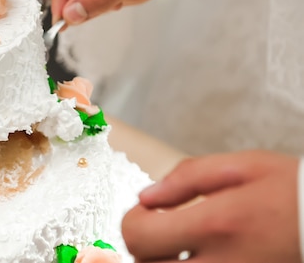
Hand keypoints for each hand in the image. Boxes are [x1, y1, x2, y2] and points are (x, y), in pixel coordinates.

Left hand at [122, 150, 300, 262]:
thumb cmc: (296, 194)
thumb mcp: (245, 167)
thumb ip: (188, 177)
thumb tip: (147, 195)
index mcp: (215, 225)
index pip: (138, 236)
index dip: (133, 220)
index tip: (148, 210)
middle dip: (145, 248)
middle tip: (163, 232)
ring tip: (182, 246)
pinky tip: (202, 257)